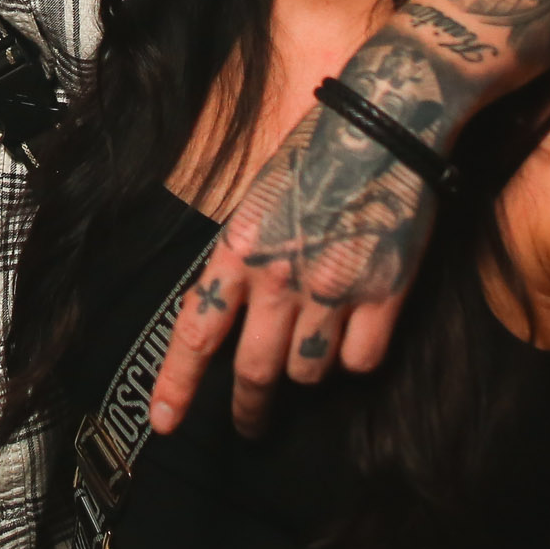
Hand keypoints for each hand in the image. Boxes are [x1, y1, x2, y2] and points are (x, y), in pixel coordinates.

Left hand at [150, 98, 435, 438]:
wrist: (383, 121)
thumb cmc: (316, 152)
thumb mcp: (256, 200)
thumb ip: (241, 260)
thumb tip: (232, 313)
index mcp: (237, 249)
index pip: (196, 333)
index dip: (178, 385)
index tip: (165, 424)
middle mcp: (279, 277)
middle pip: (254, 372)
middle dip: (248, 410)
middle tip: (249, 427)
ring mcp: (333, 289)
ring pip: (308, 372)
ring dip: (305, 373)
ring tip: (308, 355)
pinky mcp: (384, 294)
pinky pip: (361, 360)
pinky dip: (354, 358)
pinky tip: (354, 335)